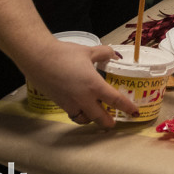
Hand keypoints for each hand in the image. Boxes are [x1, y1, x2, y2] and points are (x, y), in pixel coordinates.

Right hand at [21, 40, 135, 127]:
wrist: (38, 59)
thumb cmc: (64, 54)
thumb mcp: (88, 51)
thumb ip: (104, 53)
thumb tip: (113, 54)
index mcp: (94, 85)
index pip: (115, 100)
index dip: (126, 107)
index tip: (134, 112)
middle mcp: (84, 98)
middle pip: (100, 117)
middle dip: (108, 122)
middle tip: (114, 122)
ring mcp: (71, 103)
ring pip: (84, 119)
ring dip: (92, 120)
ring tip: (96, 116)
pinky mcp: (60, 104)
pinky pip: (73, 114)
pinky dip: (79, 115)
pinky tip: (80, 108)